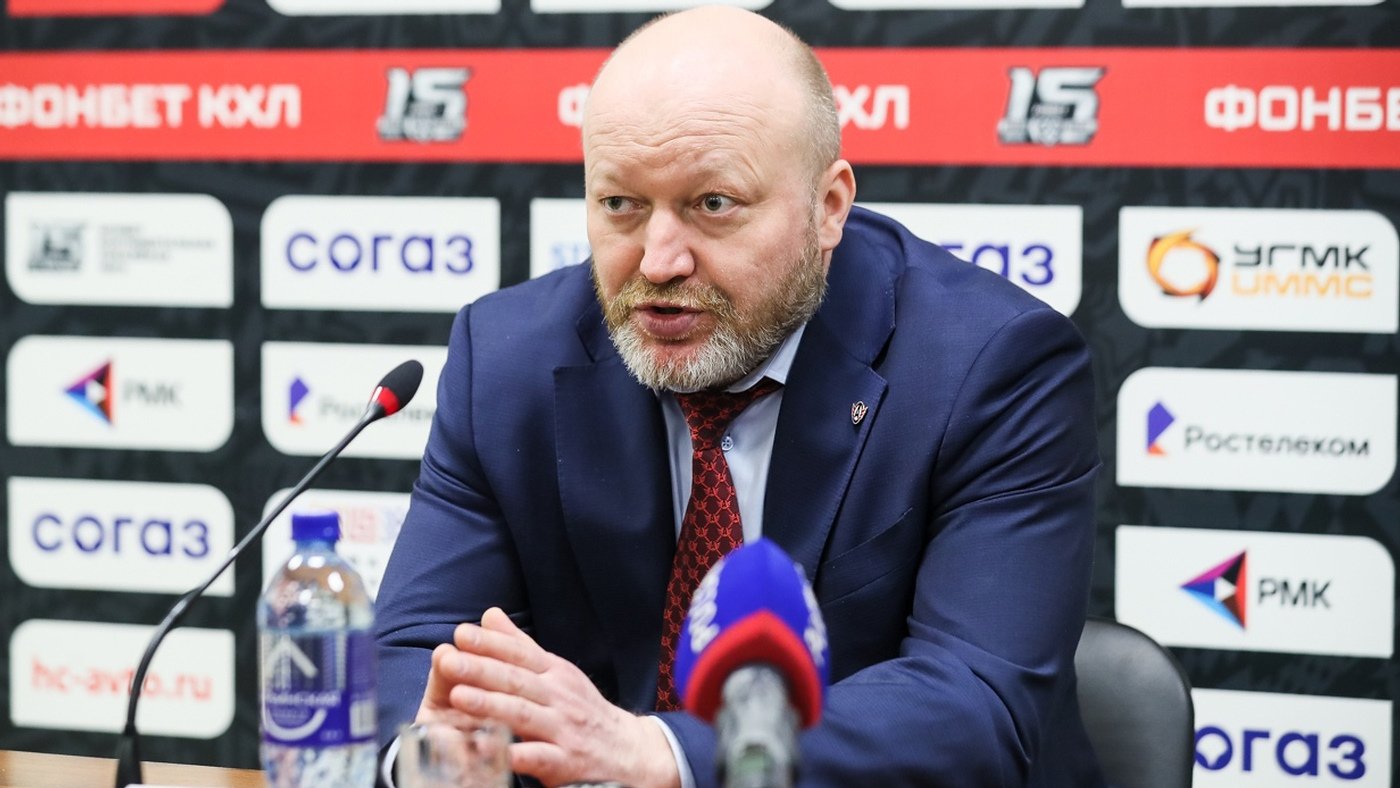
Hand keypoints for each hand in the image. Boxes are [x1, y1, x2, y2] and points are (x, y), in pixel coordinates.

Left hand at [423, 607, 680, 787]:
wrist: (630, 754)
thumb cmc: (583, 711)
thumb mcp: (558, 675)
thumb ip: (520, 647)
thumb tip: (489, 615)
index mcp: (555, 674)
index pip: (520, 654)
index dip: (490, 644)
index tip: (460, 634)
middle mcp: (559, 697)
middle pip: (516, 681)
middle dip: (480, 670)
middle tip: (447, 661)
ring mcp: (564, 729)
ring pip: (524, 715)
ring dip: (491, 705)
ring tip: (458, 698)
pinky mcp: (567, 762)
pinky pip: (539, 757)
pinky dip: (517, 753)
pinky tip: (493, 750)